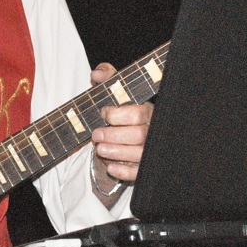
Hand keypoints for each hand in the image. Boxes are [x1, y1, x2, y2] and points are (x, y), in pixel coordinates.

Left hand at [89, 62, 152, 197]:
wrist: (124, 132)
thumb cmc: (120, 110)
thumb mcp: (115, 92)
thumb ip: (108, 78)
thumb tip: (97, 74)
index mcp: (147, 112)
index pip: (138, 113)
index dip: (118, 114)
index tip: (103, 113)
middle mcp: (151, 131)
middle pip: (139, 135)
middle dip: (114, 135)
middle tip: (95, 135)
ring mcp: (149, 150)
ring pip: (139, 155)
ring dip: (117, 152)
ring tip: (99, 149)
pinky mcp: (144, 167)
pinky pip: (138, 173)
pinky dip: (124, 172)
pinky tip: (110, 167)